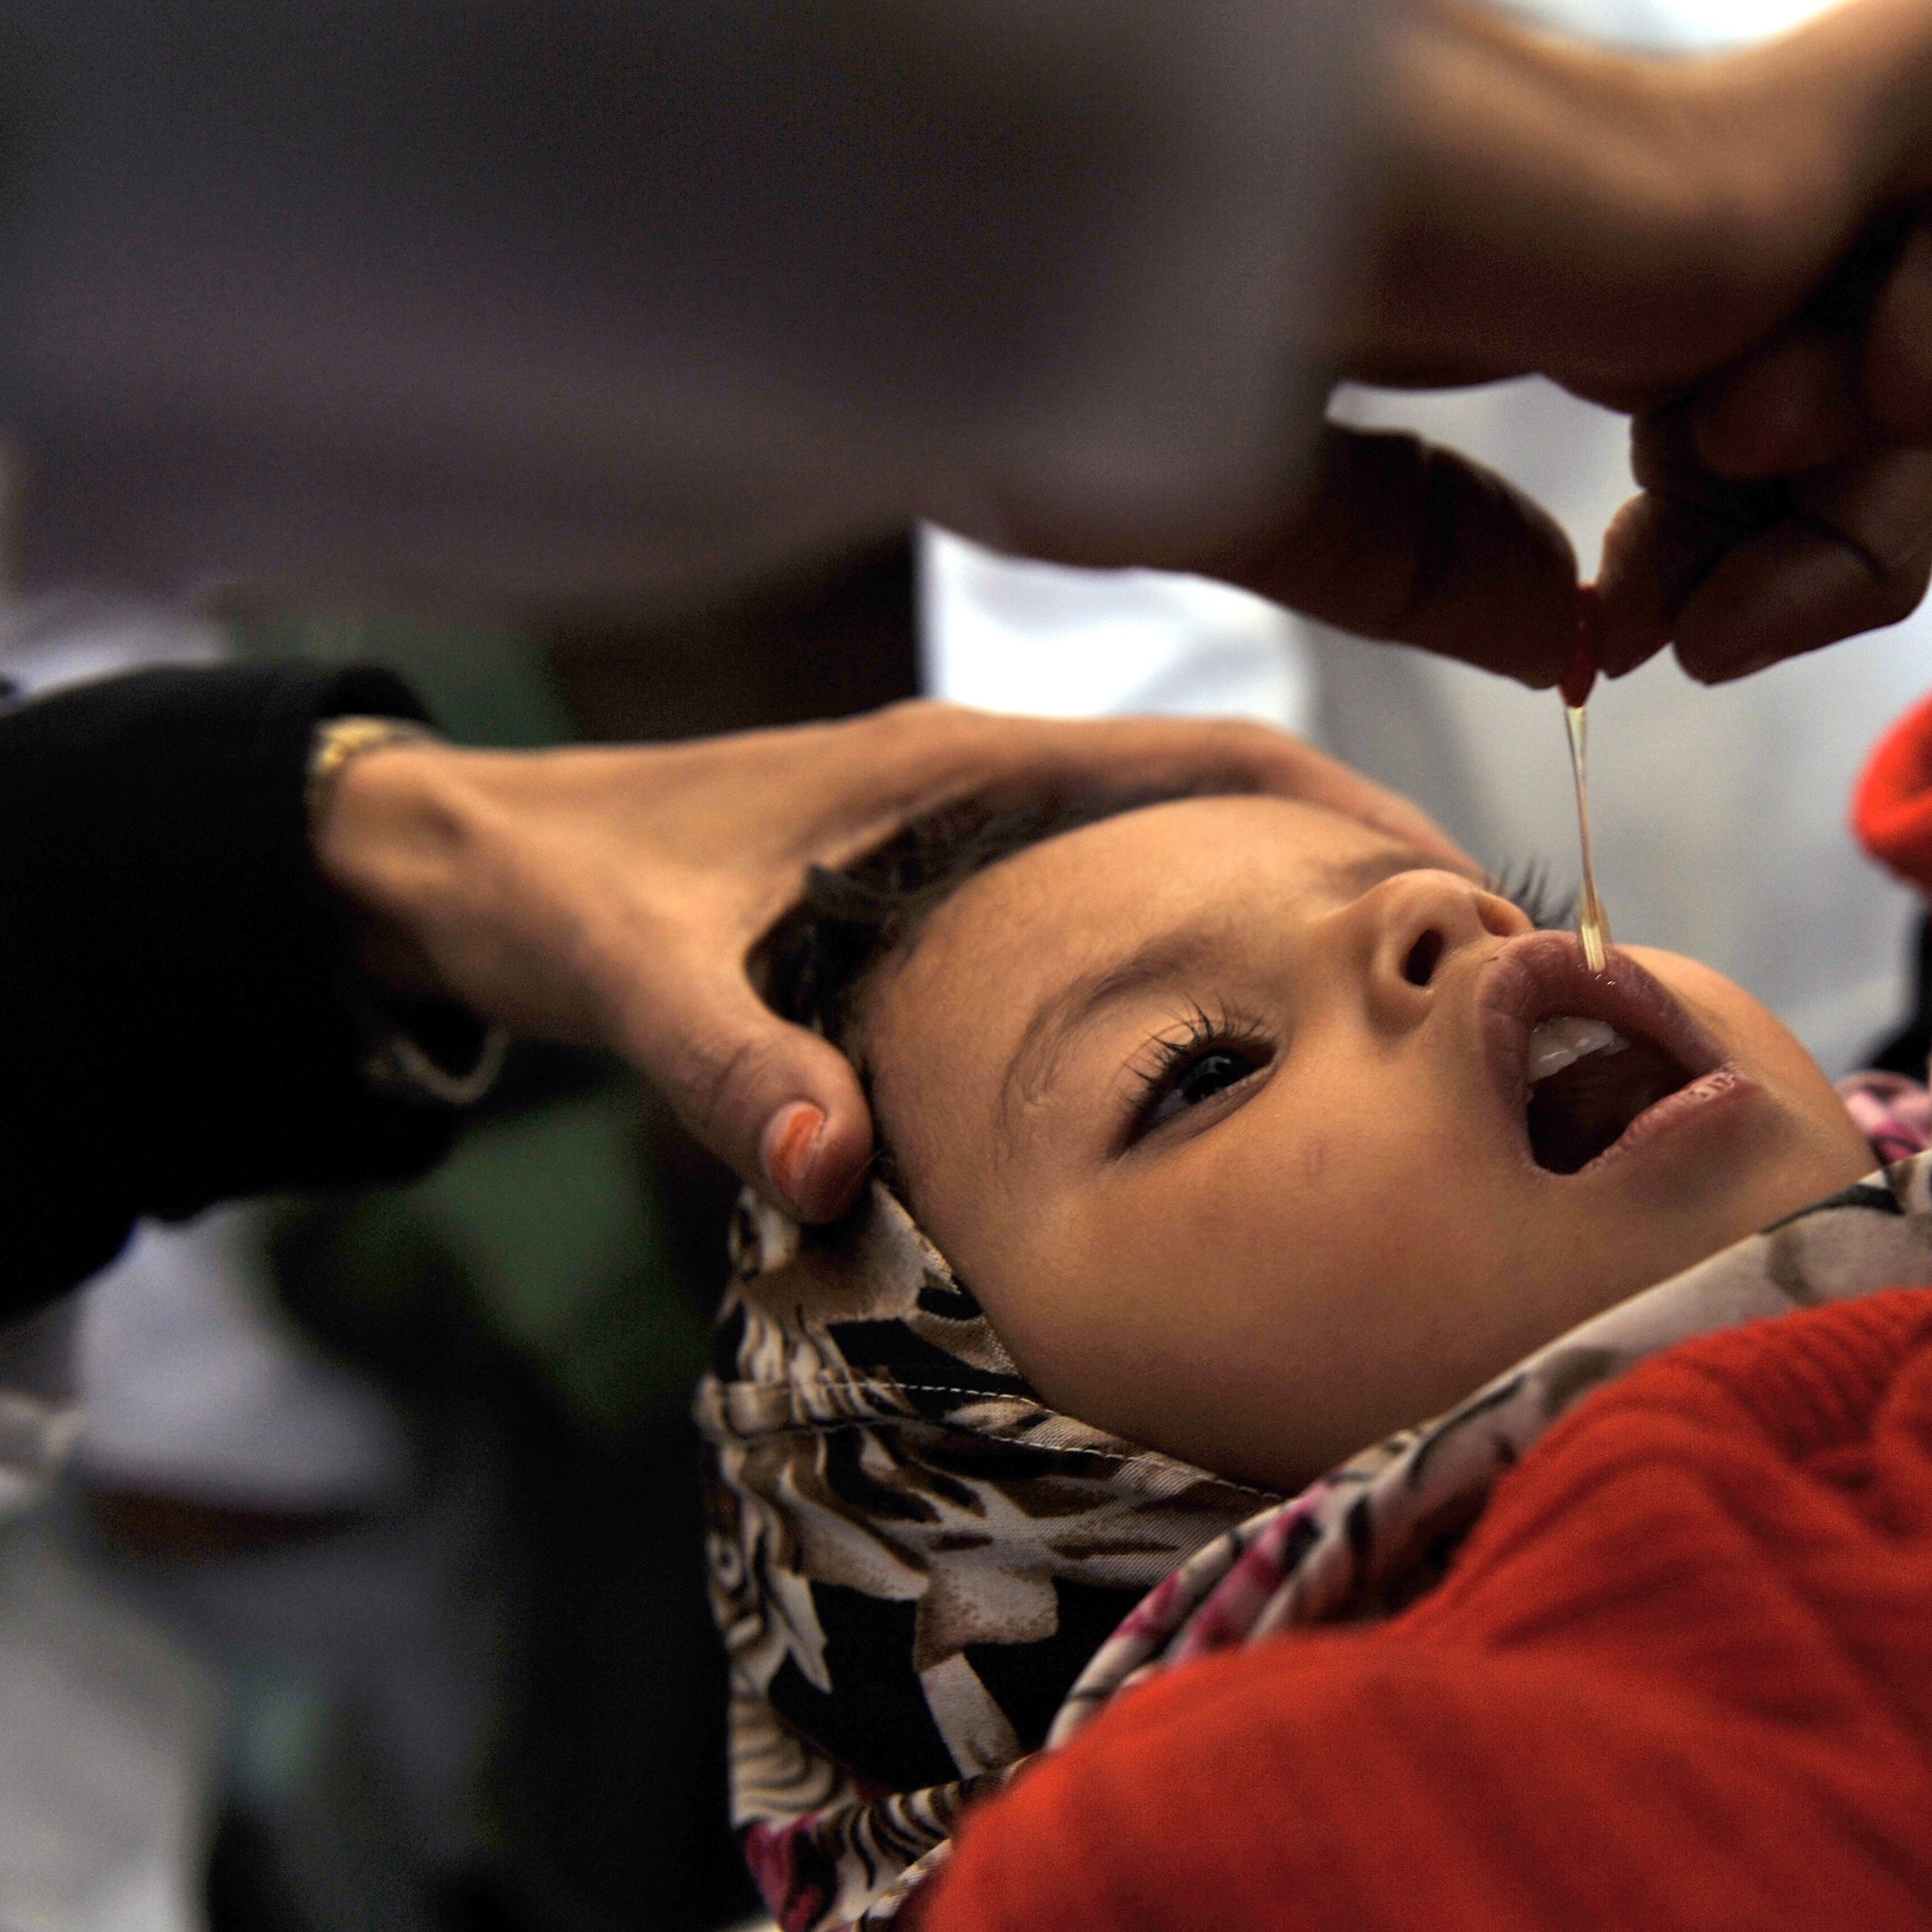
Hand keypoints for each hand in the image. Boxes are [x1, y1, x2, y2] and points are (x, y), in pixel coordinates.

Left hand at [312, 705, 1464, 1221]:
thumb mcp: (628, 971)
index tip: (1466, 891)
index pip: (1213, 756)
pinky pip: (1118, 906)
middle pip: (1236, 803)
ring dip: (1292, 917)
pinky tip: (1228, 1061)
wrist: (450, 861)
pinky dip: (1200, 957)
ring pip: (1183, 856)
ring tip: (1402, 1029)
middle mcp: (991, 783)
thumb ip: (728, 1063)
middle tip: (1481, 986)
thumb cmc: (544, 890)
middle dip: (1366, 875)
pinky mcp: (947, 891)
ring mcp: (975, 834)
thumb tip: (838, 1176)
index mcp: (960, 765)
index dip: (1354, 814)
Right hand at [955, 0, 1931, 691]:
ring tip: (1717, 484)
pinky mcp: (1838, 75)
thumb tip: (1571, 639)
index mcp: (1569, 262)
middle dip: (1804, 559)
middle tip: (1692, 632)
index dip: (1723, 553)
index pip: (1738, 402)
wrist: (1156, 195)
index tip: (1627, 636)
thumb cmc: (1143, 323)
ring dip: (1864, 489)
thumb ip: (1420, 560)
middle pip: (1859, 403)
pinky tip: (1817, 382)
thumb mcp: (1264, 494)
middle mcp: (1681, 194)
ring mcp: (1760, 136)